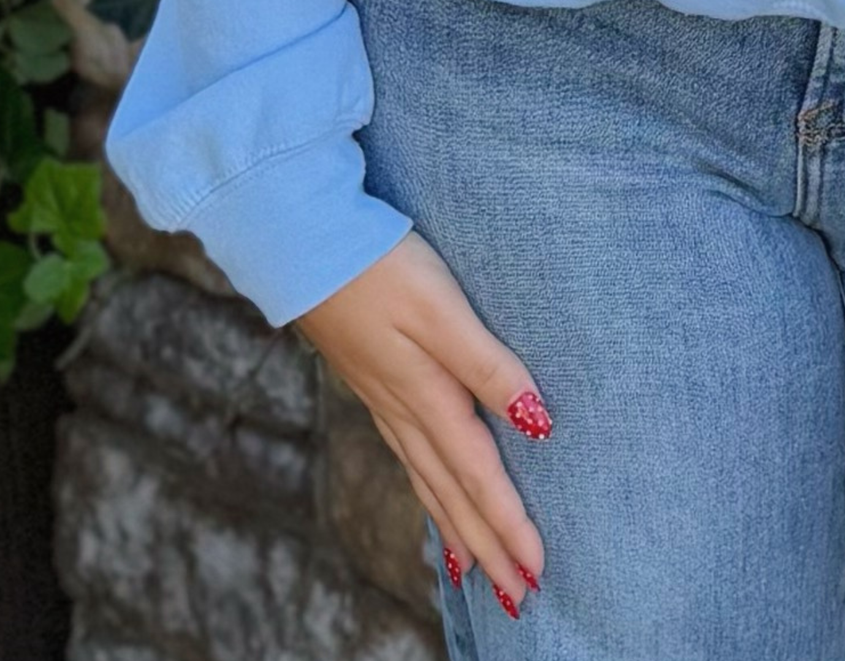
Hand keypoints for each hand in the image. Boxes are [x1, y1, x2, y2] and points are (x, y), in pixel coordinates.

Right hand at [294, 229, 548, 612]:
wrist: (306, 246)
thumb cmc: (381, 270)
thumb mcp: (442, 311)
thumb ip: (489, 366)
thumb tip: (538, 424)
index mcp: (429, 398)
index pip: (479, 476)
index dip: (508, 525)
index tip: (536, 573)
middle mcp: (406, 412)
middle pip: (453, 495)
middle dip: (487, 548)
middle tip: (517, 598)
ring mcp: (387, 402)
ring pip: (429, 483)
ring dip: (458, 530)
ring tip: (479, 573)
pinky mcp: (375, 385)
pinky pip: (408, 460)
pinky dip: (428, 494)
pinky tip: (433, 499)